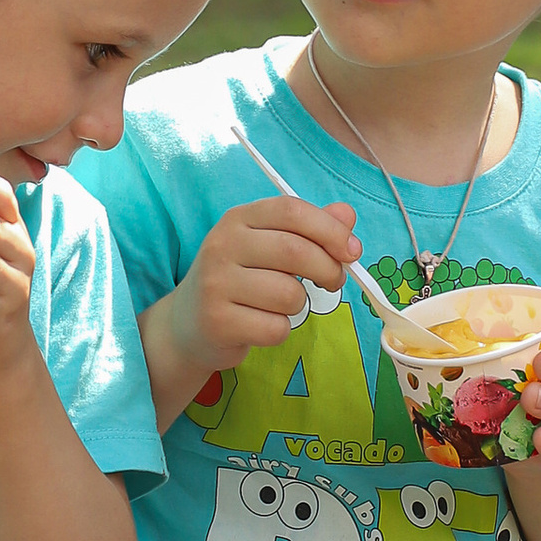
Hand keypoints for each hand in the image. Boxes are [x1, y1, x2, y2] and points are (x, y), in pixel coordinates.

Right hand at [164, 195, 360, 369]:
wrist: (188, 323)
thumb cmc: (239, 280)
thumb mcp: (269, 246)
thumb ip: (309, 229)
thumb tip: (347, 215)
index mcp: (238, 219)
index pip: (292, 211)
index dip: (330, 230)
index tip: (352, 251)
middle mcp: (222, 245)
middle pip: (295, 252)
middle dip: (328, 270)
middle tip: (333, 281)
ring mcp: (216, 284)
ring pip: (289, 295)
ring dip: (300, 305)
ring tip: (282, 305)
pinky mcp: (218, 321)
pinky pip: (276, 328)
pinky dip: (280, 330)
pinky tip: (262, 324)